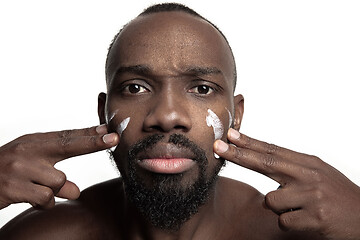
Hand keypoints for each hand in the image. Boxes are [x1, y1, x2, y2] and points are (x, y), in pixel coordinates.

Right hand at [0, 125, 118, 209]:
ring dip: (54, 189)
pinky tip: (29, 197)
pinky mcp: (14, 188)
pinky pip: (46, 199)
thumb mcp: (31, 163)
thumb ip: (55, 171)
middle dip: (93, 143)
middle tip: (113, 139)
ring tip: (35, 186)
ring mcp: (20, 169)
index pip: (67, 136)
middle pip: (69, 146)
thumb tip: (76, 189)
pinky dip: (43, 203)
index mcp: (34, 142)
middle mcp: (28, 151)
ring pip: (59, 181)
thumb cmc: (8, 170)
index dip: (90, 134)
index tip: (109, 131)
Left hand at [214, 128, 359, 239]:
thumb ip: (290, 167)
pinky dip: (290, 222)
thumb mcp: (316, 173)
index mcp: (308, 163)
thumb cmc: (337, 194)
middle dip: (238, 154)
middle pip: (266, 163)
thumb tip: (260, 158)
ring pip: (272, 200)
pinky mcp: (314, 218)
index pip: (273, 150)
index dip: (249, 142)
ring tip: (303, 207)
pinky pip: (283, 220)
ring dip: (281, 206)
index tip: (230, 135)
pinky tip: (308, 220)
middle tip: (218, 146)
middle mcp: (309, 176)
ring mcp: (311, 196)